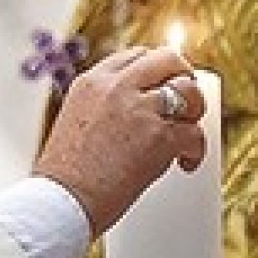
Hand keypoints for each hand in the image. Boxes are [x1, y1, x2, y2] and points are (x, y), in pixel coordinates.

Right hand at [33, 47, 207, 237]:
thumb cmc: (63, 176)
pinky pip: (195, 133)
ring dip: (194, 110)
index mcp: (91, 82)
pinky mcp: (159, 138)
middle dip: (183, 76)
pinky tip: (186, 162)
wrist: (61, 202)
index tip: (162, 84)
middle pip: (167, 60)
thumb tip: (134, 113)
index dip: (155, 69)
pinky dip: (196, 150)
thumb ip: (103, 108)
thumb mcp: (74, 123)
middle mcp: (115, 87)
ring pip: (189, 91)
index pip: (134, 56)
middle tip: (186, 100)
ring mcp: (139, 110)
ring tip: (187, 131)